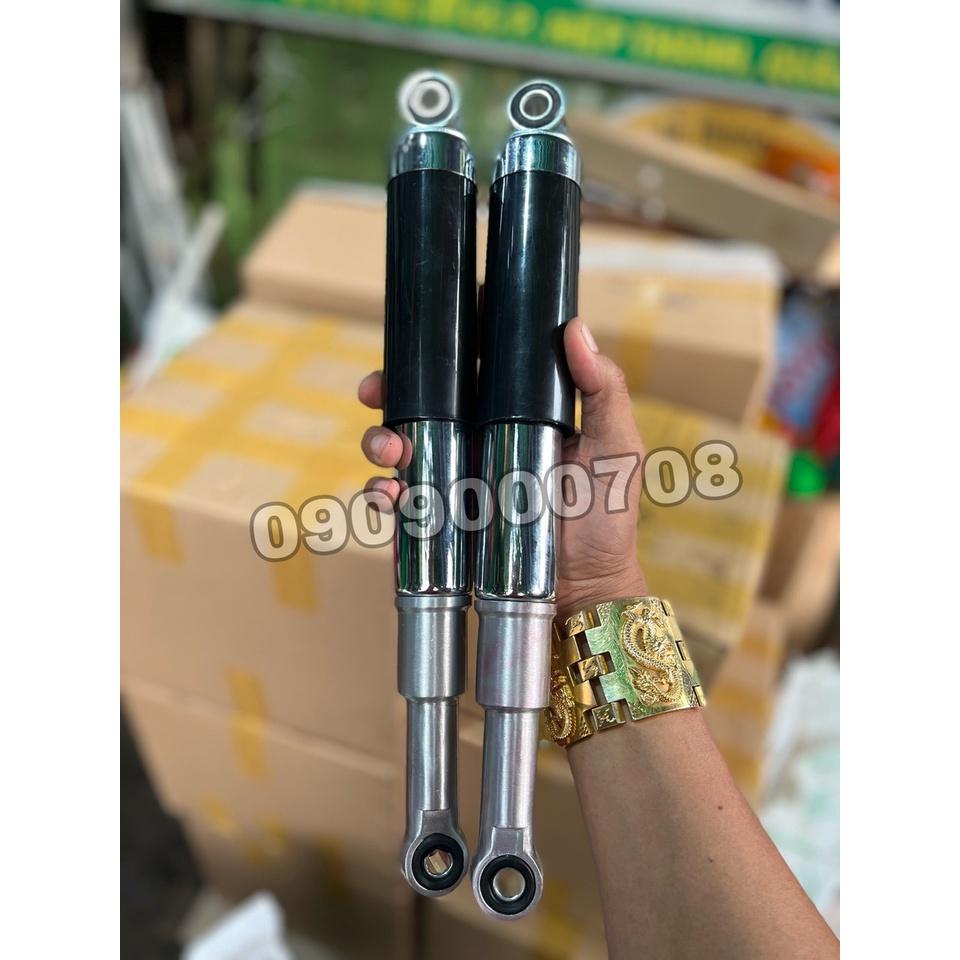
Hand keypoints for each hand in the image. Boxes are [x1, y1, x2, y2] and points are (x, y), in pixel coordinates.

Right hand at [358, 317, 647, 616]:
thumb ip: (604, 388)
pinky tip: (392, 495)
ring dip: (379, 439)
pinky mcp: (435, 519)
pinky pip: (396, 500)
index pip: (468, 368)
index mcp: (509, 412)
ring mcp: (452, 479)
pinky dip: (381, 494)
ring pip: (397, 445)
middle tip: (376, 389)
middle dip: (389, 389)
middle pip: (419, 402)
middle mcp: (474, 439)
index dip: (441, 346)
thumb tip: (574, 327)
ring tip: (391, 450)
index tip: (427, 329)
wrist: (587, 586)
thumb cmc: (606, 516)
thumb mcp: (617, 445)